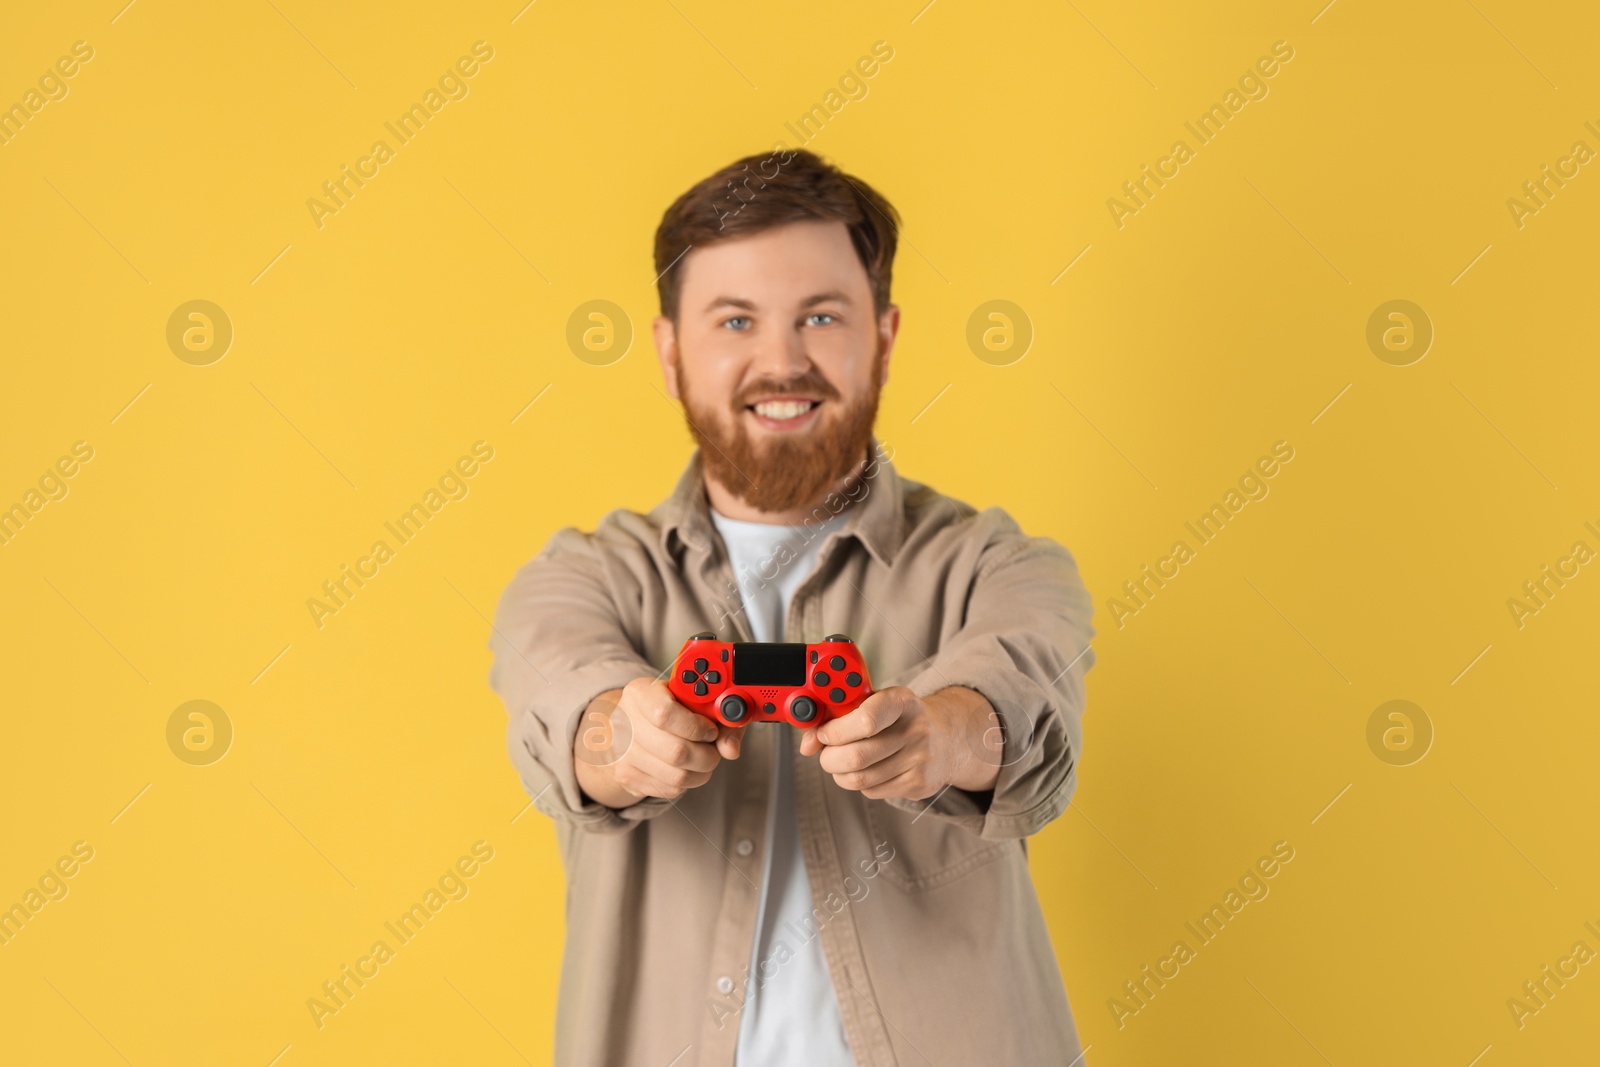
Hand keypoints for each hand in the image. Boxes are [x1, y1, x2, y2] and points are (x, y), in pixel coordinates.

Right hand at [573, 678, 742, 806]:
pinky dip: (688, 781)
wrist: (633, 723)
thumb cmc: (671, 707)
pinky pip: (670, 789)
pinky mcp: (627, 777)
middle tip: (714, 748)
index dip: (696, 726)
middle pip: (675, 752)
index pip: (665, 714)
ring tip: (704, 758)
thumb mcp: (695, 699)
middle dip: (707, 755)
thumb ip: (721, 717)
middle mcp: (625, 723)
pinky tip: (688, 766)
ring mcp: (623, 753)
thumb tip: (731, 748)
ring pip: (677, 776)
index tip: (711, 729)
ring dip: (702, 771)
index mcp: (639, 694)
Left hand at [798, 685, 1001, 799]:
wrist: (947, 737)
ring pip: (860, 779)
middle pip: (856, 756)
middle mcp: (915, 730)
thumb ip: (837, 717)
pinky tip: (868, 769)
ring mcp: (920, 760)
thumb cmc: (898, 718)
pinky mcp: (919, 785)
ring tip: (842, 762)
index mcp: (902, 701)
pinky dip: (860, 783)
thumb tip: (807, 744)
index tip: (823, 733)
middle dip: (829, 758)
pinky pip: (872, 791)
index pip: (865, 719)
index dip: (835, 730)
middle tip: (826, 753)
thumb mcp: (873, 703)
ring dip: (840, 774)